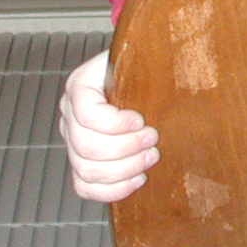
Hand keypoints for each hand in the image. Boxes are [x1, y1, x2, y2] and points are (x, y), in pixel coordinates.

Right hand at [58, 50, 157, 201]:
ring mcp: (73, 141)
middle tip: (153, 140)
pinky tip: (137, 179)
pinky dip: (112, 190)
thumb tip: (176, 66)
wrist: (142, 81)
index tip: (140, 121)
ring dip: (124, 169)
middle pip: (85, 146)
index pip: (86, 113)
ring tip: (150, 158)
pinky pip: (84, 186)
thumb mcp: (145, 56)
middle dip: (125, 149)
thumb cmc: (145, 69)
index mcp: (80, 85)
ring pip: (86, 169)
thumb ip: (151, 59)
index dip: (114, 123)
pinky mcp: (82, 162)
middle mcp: (70, 114)